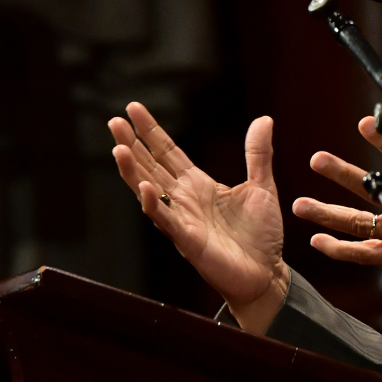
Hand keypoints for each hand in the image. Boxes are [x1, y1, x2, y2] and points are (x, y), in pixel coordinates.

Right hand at [108, 102, 288, 333]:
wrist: (267, 273)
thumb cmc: (261, 234)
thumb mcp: (262, 185)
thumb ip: (258, 153)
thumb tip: (264, 118)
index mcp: (198, 184)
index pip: (167, 152)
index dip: (151, 131)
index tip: (133, 108)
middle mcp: (184, 200)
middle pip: (150, 167)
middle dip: (131, 145)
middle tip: (114, 121)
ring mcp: (182, 220)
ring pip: (149, 191)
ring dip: (133, 171)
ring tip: (119, 148)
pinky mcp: (188, 241)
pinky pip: (166, 221)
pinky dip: (154, 204)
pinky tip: (144, 187)